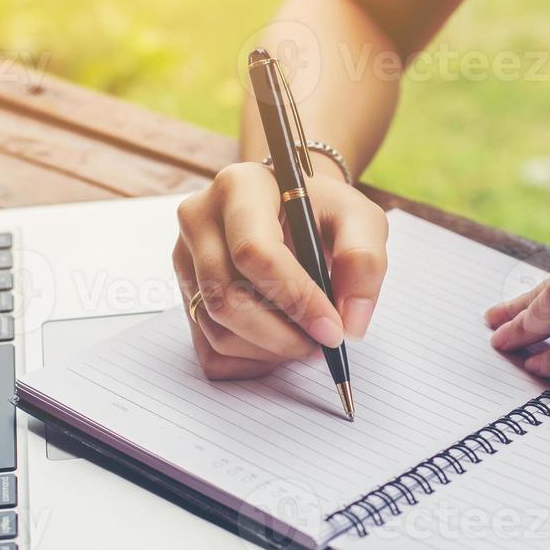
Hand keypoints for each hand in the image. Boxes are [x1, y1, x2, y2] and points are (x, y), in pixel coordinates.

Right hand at [174, 162, 388, 378]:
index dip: (296, 298)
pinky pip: (210, 351)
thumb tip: (350, 323)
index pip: (254, 252)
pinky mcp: (185, 295)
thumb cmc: (324, 213)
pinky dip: (251, 362)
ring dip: (269, 351)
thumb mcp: (360, 220)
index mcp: (239, 187)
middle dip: (281, 336)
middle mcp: (199, 220)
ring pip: (217, 330)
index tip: (332, 330)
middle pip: (226, 298)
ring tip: (306, 339)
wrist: (293, 212)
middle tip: (323, 344)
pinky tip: (280, 344)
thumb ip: (364, 262)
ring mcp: (185, 260)